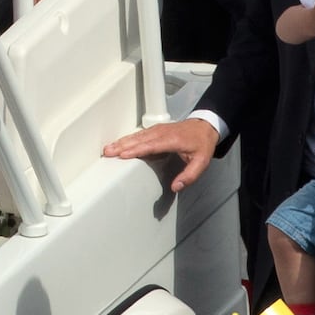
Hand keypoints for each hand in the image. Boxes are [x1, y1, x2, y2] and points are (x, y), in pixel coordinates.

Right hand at [101, 117, 218, 191]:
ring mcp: (158, 130)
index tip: (123, 155)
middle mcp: (163, 133)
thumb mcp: (201, 162)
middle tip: (108, 152)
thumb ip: (189, 176)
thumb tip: (175, 187)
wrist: (205, 126)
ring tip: (108, 149)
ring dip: (121, 142)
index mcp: (173, 140)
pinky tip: (118, 143)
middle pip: (139, 139)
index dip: (137, 150)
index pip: (152, 145)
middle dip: (122, 145)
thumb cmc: (202, 145)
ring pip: (137, 136)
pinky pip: (139, 134)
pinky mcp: (155, 130)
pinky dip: (127, 139)